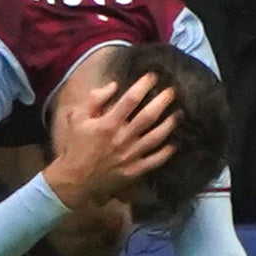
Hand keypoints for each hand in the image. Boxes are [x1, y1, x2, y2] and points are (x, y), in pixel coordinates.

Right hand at [42, 71, 177, 210]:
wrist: (75, 178)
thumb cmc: (76, 146)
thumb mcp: (76, 118)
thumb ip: (94, 100)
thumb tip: (113, 86)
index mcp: (108, 123)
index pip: (130, 100)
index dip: (143, 86)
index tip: (152, 76)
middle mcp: (123, 137)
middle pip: (148, 116)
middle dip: (162, 101)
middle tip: (172, 91)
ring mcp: (132, 155)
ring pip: (156, 137)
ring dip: (169, 124)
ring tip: (179, 113)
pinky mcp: (136, 169)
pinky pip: (156, 160)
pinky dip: (167, 152)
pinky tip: (174, 143)